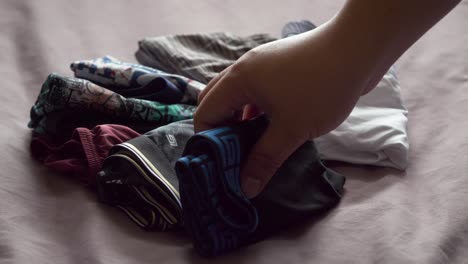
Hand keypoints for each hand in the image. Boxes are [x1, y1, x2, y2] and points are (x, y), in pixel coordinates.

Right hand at [194, 18, 380, 197]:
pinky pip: (257, 92)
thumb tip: (246, 187)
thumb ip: (265, 159)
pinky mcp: (279, 67)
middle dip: (222, 131)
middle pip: (217, 102)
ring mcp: (262, 65)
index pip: (206, 112)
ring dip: (241, 121)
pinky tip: (271, 129)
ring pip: (239, 97)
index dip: (209, 141)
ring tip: (253, 148)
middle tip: (235, 156)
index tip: (223, 164)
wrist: (359, 50)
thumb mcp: (291, 129)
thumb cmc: (321, 89)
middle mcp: (244, 69)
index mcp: (238, 80)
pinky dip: (257, 111)